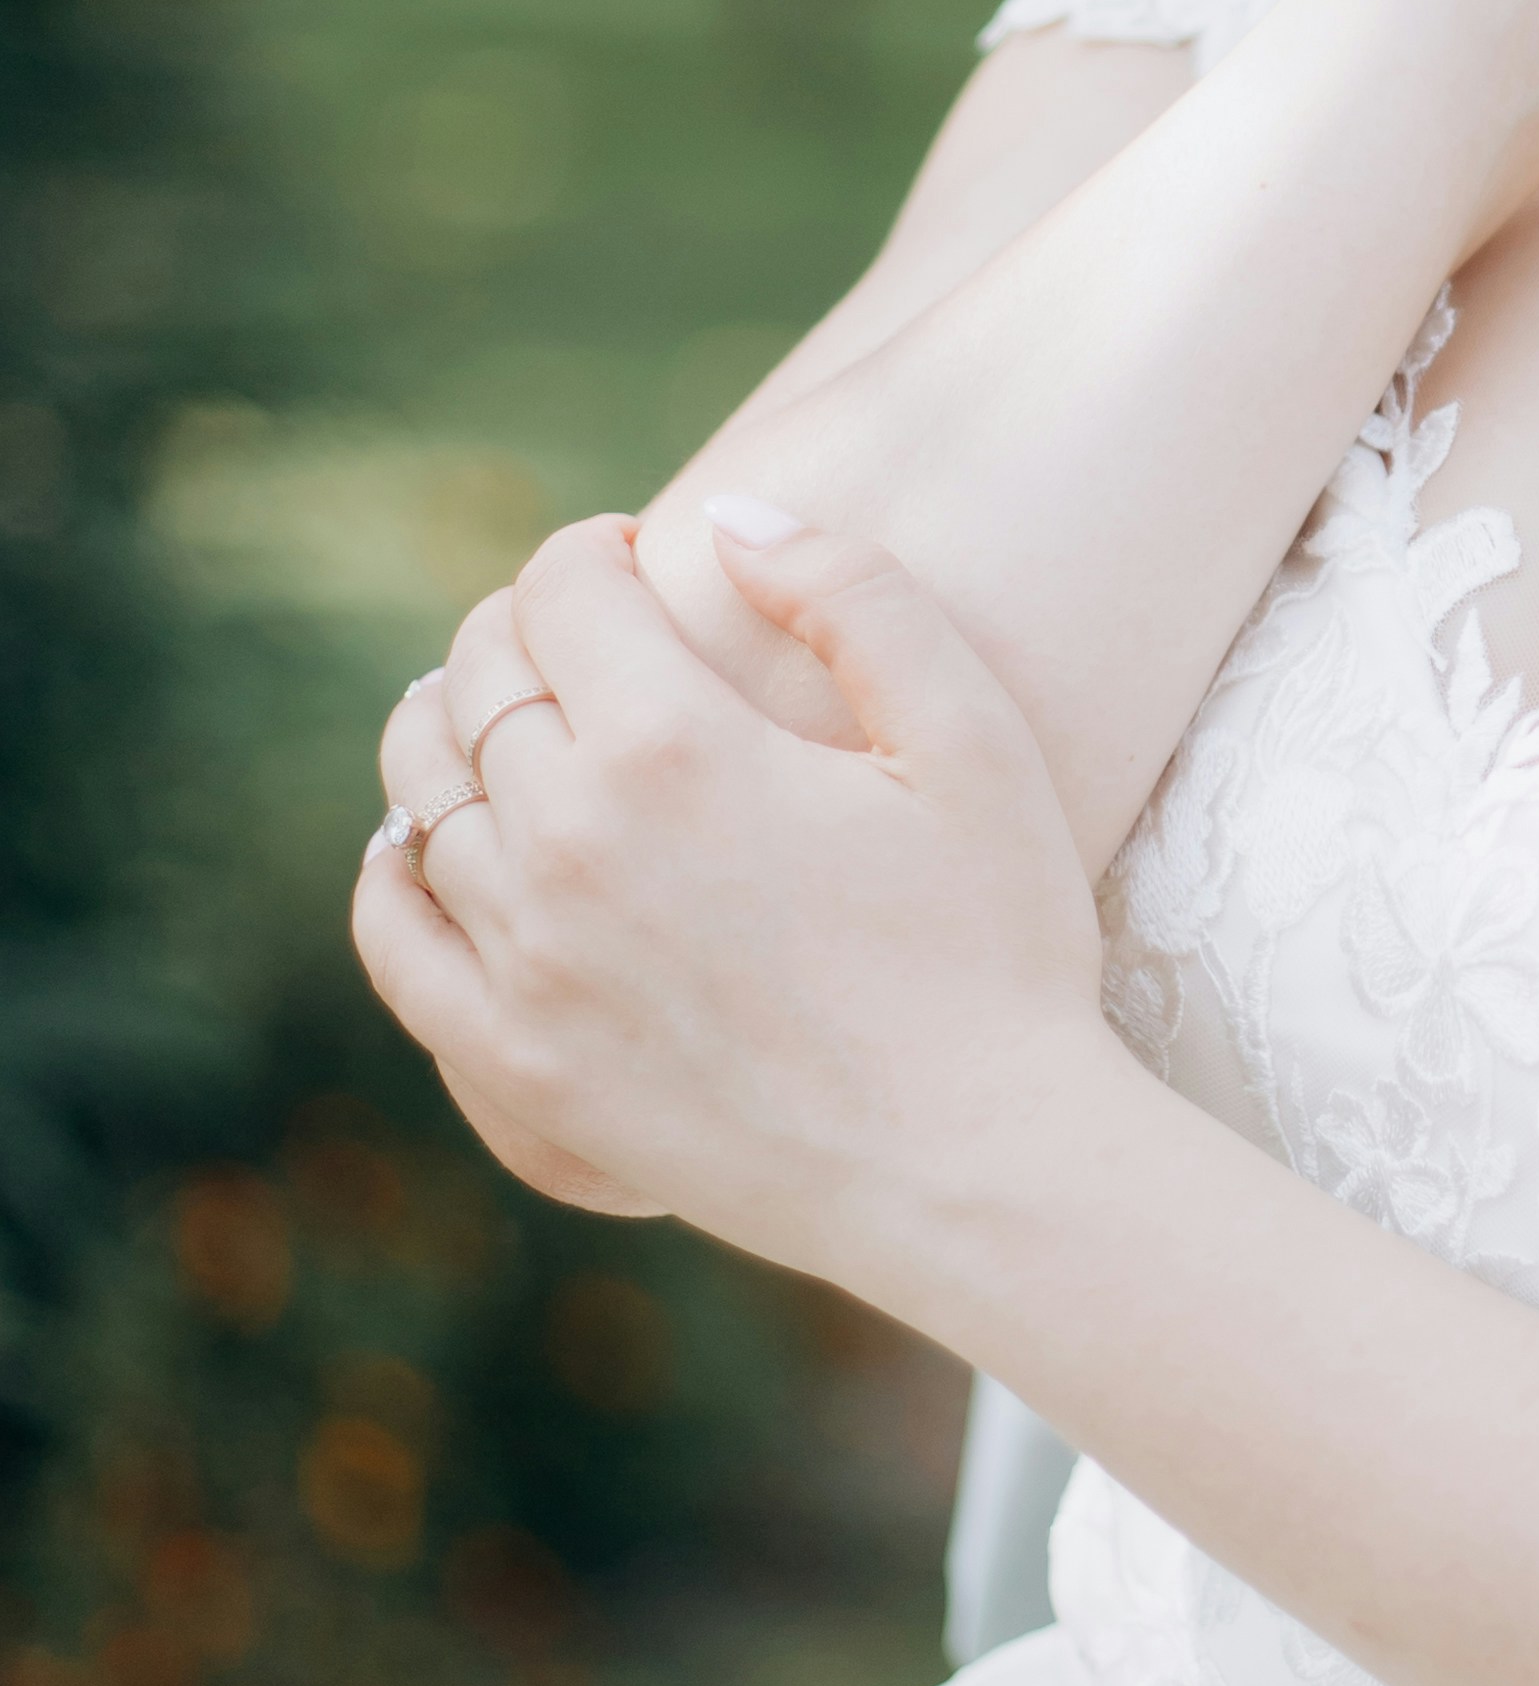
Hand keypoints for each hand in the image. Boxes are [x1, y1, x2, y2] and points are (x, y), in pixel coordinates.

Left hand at [355, 511, 1115, 1294]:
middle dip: (523, 628)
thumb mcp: (973, 740)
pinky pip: (393, 938)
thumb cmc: (999, 950)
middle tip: (583, 638)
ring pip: (423, 792)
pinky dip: (390, 871)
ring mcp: (526, 959)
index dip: (593, 553)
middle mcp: (570, 841)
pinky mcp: (516, 1060)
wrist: (977, 1169)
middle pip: (478, 677)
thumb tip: (730, 516)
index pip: (563, 589)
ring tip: (516, 727)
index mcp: (676, 745)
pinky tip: (421, 848)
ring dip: (455, 730)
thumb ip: (857, 595)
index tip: (635, 564)